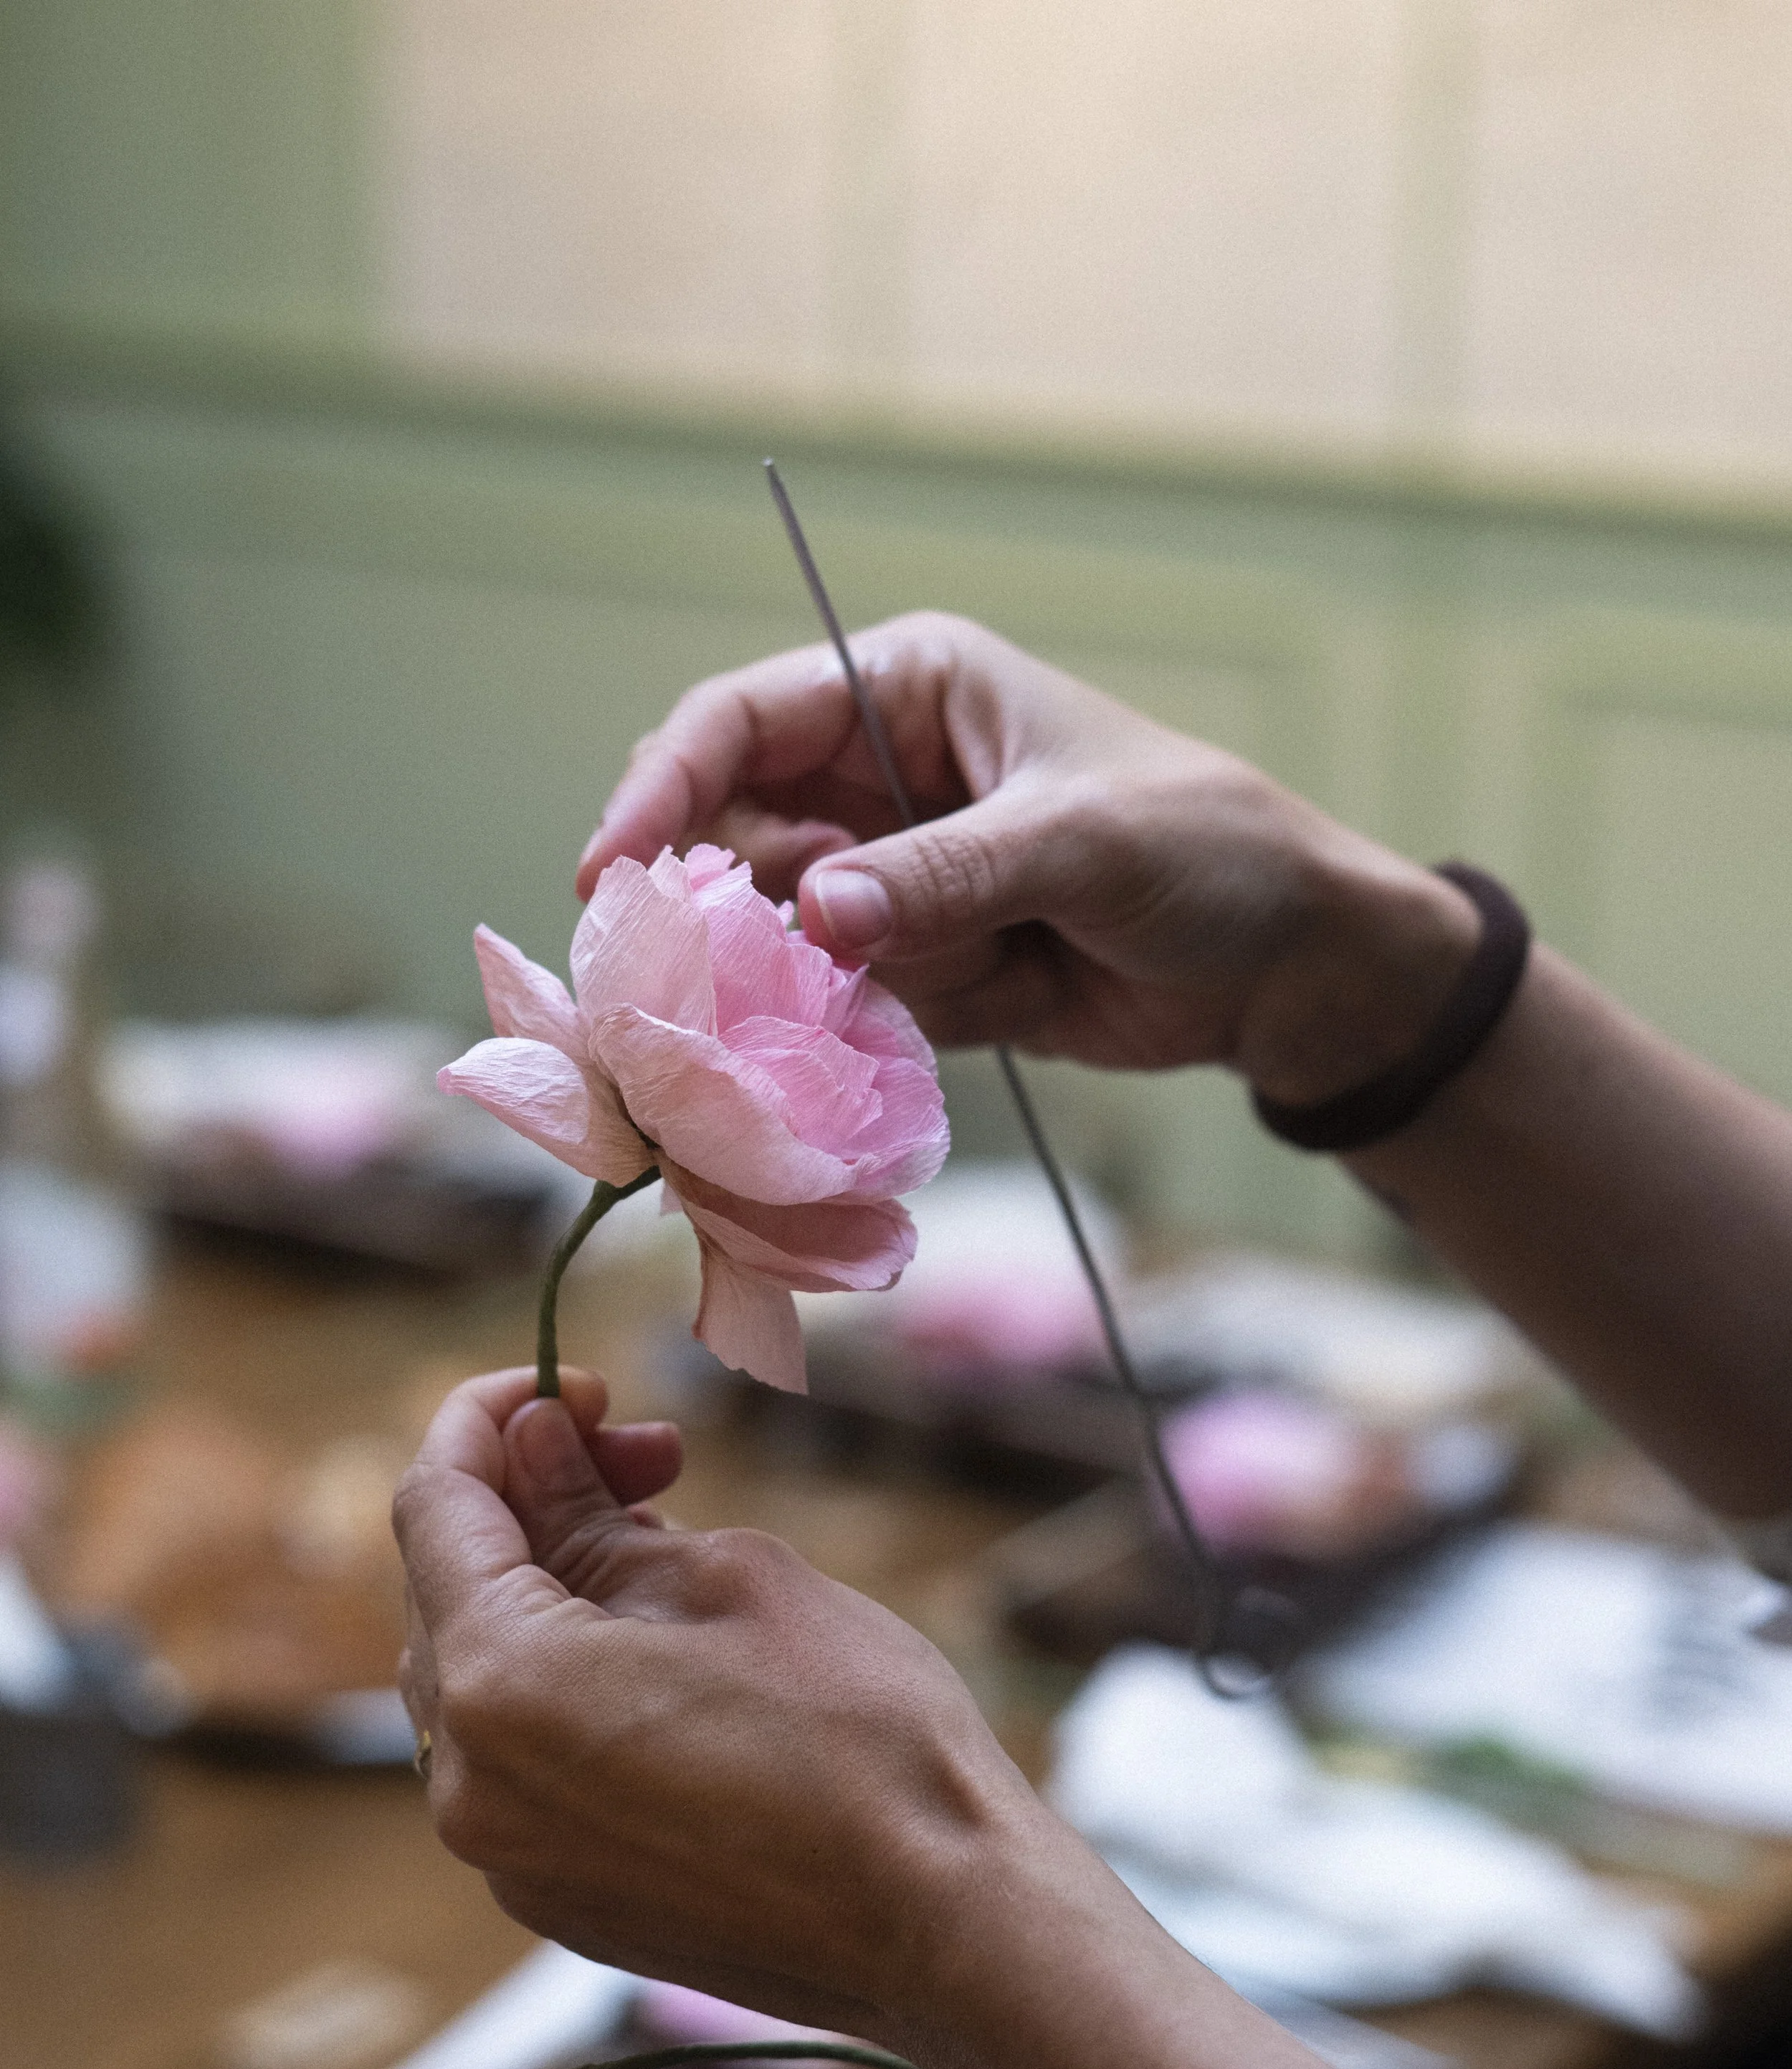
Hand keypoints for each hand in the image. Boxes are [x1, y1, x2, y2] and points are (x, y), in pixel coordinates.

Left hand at [392, 1368, 1036, 2048]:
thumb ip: (596, 1512)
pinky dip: (570, 1686)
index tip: (570, 1382)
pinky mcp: (562, 1902)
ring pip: (485, 1684)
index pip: (435, 1509)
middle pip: (448, 1597)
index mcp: (498, 1687)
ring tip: (675, 1550)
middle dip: (532, 1504)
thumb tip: (533, 1446)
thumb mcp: (732, 1576)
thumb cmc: (861, 1739)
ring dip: (553, 1596)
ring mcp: (510, 1860)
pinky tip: (669, 1656)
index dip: (489, 1418)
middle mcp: (468, 1788)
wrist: (944, 1926)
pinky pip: (526, 1764)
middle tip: (649, 1457)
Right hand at [580, 612, 1477, 1103]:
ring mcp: (894, 879)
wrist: (1290, 969)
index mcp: (910, 688)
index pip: (740, 723)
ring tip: (943, 982)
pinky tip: (956, 1016)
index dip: (663, 790)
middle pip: (734, 838)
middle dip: (735, 909)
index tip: (612, 874)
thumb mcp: (1080, 845)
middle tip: (752, 972)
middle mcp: (880, 776)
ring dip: (827, 979)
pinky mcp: (917, 966)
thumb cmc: (1207, 855)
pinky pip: (839, 1002)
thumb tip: (812, 913)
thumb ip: (943, 876)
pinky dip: (866, 1028)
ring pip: (781, 936)